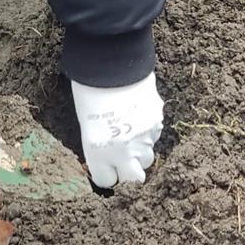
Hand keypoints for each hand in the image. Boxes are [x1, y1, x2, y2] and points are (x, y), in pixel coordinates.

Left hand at [71, 73, 163, 187]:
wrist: (112, 63)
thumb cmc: (90, 90)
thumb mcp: (87, 124)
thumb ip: (100, 146)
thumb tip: (111, 157)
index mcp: (98, 151)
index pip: (106, 181)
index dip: (105, 173)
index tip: (104, 166)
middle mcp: (122, 151)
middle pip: (134, 180)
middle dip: (129, 172)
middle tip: (123, 159)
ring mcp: (143, 138)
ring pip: (147, 159)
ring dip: (140, 152)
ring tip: (130, 134)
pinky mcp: (157, 123)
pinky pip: (155, 137)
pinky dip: (148, 133)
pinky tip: (138, 117)